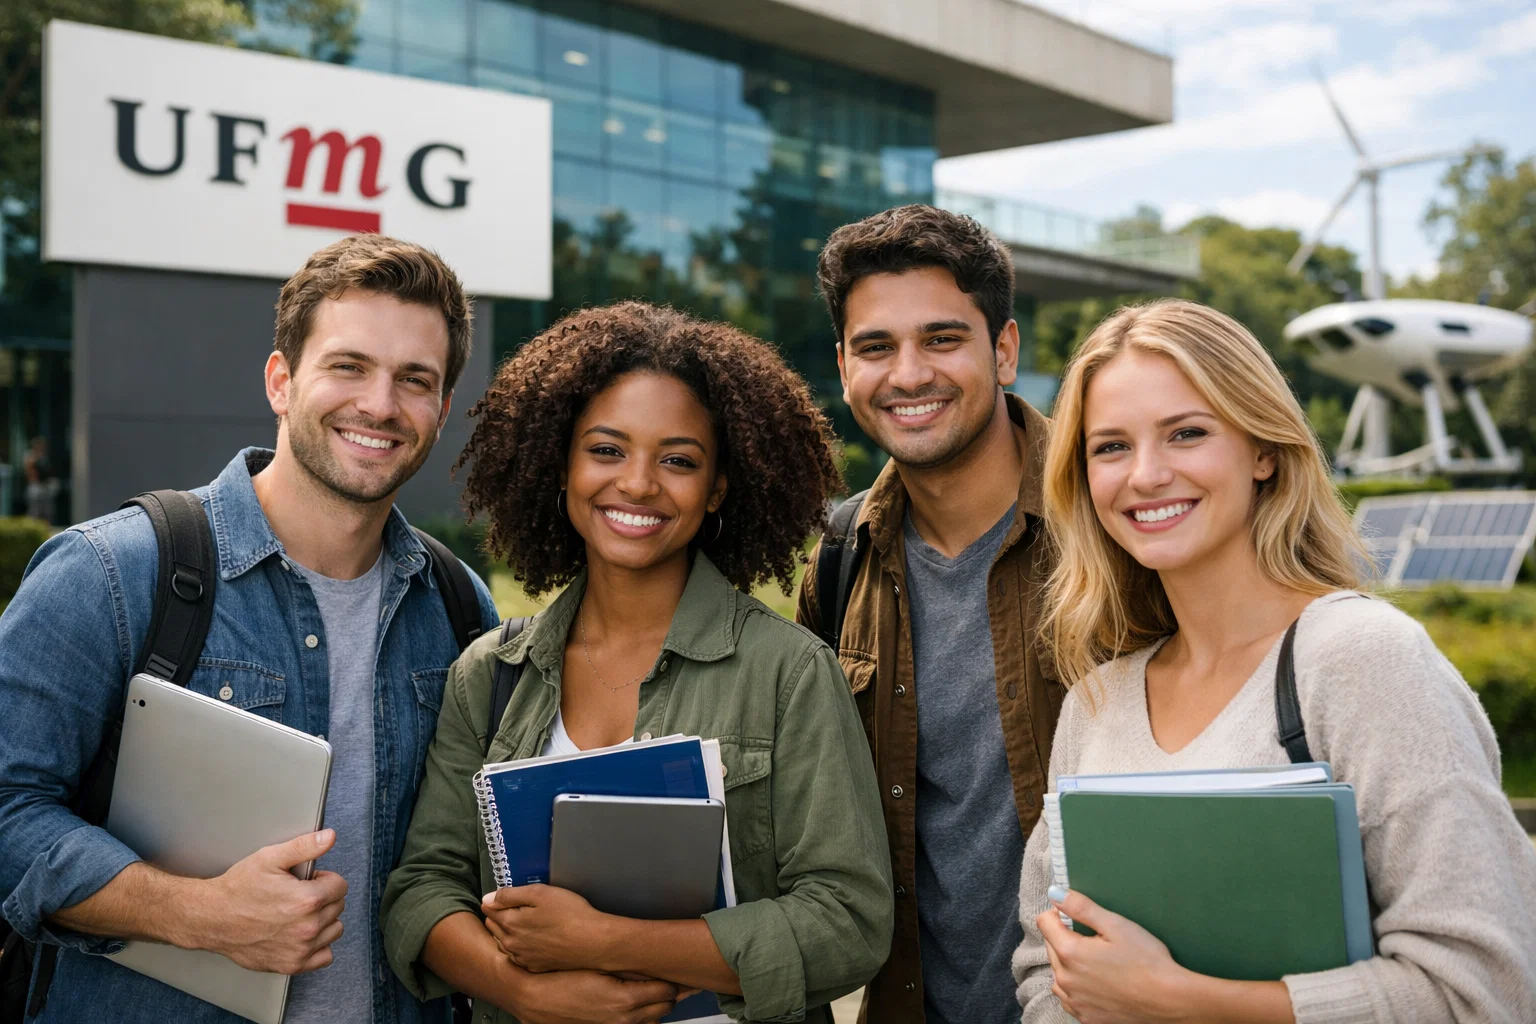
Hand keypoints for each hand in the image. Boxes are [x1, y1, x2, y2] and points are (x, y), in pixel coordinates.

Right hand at [187, 829, 347, 973]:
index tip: (308, 880)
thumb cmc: (238, 888)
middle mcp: (307, 927)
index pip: (340, 886)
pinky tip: (301, 934)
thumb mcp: (270, 858)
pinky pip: (324, 956)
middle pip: (338, 907)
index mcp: (307, 900)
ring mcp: (300, 949)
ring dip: (323, 920)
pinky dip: (318, 946)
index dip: (323, 879)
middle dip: (323, 898)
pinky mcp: (292, 965)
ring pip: (334, 930)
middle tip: (298, 895)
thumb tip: (329, 837)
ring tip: (298, 913)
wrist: (211, 918)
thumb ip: (305, 846)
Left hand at [483, 884, 610, 973]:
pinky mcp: (535, 967)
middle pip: (493, 926)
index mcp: (510, 923)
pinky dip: (522, 947)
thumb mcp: (539, 893)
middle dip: (500, 915)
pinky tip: (536, 939)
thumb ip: (510, 895)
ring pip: (505, 942)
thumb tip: (487, 898)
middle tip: (520, 907)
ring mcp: (522, 958)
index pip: (488, 908)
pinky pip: (519, 955)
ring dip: (509, 932)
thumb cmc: (570, 914)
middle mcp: (511, 944)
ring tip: (528, 922)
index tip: (510, 895)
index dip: (498, 898)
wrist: (593, 942)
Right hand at [508, 965, 680, 1023]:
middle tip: (664, 978)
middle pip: (665, 1008)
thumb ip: (629, 967)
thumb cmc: (563, 980)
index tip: (671, 970)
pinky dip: (641, 1018)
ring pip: (653, 1021)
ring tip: (650, 991)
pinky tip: (634, 1005)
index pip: (666, 991)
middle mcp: (625, 1019)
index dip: (670, 979)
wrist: (536, 999)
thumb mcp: (599, 966)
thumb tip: (651, 963)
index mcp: (626, 1000)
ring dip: (655, 1007)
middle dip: (666, 994)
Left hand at [1036, 887, 1194, 1023]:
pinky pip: (1069, 997)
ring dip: (1069, 964)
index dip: (1059, 913)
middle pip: (1051, 947)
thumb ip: (1081, 907)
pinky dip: (1077, 986)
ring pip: (1058, 973)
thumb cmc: (1147, 961)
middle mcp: (1065, 980)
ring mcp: (1074, 1001)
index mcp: (1070, 953)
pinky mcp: (1085, 1017)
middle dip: (1066, 938)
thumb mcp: (1116, 925)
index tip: (1076, 916)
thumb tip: (1054, 893)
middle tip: (1096, 939)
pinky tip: (1098, 982)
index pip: (1044, 922)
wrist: (1170, 1001)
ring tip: (1098, 961)